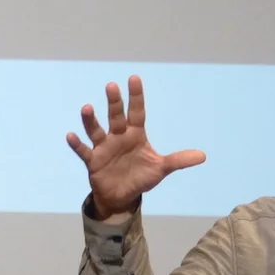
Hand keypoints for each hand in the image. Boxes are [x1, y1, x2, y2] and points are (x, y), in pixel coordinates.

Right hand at [66, 75, 205, 218]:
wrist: (122, 196)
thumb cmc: (141, 177)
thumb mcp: (161, 169)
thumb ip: (179, 160)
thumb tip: (203, 156)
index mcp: (135, 135)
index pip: (137, 113)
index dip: (136, 97)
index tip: (134, 78)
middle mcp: (118, 137)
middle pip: (116, 117)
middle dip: (114, 103)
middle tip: (112, 86)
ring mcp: (104, 147)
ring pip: (96, 130)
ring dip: (90, 120)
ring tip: (87, 108)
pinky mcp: (93, 161)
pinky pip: (83, 151)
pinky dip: (77, 144)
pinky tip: (71, 135)